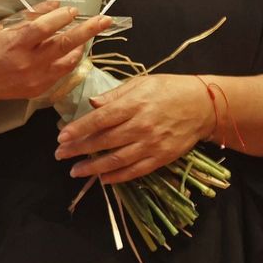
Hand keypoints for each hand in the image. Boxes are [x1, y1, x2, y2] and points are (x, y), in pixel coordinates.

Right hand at [0, 1, 111, 108]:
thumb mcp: (3, 26)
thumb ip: (30, 15)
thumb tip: (55, 4)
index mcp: (15, 43)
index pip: (44, 27)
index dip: (61, 17)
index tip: (72, 9)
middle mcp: (27, 63)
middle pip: (64, 44)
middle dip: (88, 30)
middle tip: (105, 20)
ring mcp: (35, 78)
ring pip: (68, 60)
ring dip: (80, 45)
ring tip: (87, 33)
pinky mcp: (39, 89)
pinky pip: (62, 72)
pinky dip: (69, 59)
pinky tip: (72, 50)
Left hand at [54, 73, 212, 183]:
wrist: (203, 105)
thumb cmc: (170, 89)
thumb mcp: (142, 82)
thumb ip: (116, 94)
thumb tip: (92, 103)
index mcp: (135, 104)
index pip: (100, 119)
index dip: (79, 129)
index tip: (61, 137)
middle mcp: (141, 126)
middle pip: (104, 141)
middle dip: (78, 149)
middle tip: (59, 154)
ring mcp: (151, 144)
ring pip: (116, 160)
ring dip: (93, 168)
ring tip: (74, 171)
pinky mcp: (161, 158)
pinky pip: (135, 171)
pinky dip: (117, 177)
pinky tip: (102, 179)